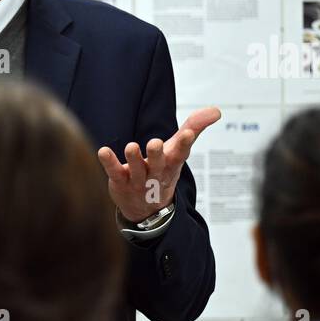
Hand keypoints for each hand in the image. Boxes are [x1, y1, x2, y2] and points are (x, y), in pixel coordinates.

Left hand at [97, 107, 220, 223]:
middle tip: (155, 143)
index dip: (185, 143)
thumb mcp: (178, 151)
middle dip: (157, 154)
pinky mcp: (120, 182)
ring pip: (136, 170)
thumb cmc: (163, 171)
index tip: (188, 133)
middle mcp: (156, 173)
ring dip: (134, 159)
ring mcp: (137, 180)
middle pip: (158, 164)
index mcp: (172, 164)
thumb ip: (194, 128)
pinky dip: (109, 162)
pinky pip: (114, 172)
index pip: (181, 153)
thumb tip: (216, 111)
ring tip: (131, 146)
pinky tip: (103, 151)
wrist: (146, 209)